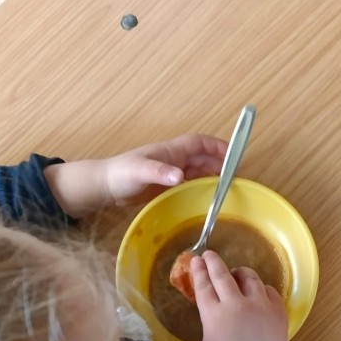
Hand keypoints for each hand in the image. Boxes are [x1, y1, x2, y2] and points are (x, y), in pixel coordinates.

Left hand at [104, 133, 227, 204]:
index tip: (233, 154)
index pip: (199, 143)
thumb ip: (160, 172)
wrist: (105, 187)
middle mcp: (173, 159)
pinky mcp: (165, 186)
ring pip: (197, 171)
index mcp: (171, 151)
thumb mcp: (141, 171)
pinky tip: (205, 198)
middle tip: (234, 178)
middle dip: (219, 163)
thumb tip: (181, 176)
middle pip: (202, 157)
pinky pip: (188, 184)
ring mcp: (170, 173)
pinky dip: (199, 188)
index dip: (217, 146)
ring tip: (225, 189)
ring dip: (211, 177)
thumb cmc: (121, 174)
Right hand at [191, 251, 287, 340]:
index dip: (199, 270)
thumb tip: (215, 301)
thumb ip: (211, 316)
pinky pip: (268, 290)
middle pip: (222, 275)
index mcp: (214, 314)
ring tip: (236, 275)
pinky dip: (259, 290)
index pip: (204, 285)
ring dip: (239, 273)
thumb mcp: (209, 338)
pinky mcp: (277, 309)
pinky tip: (256, 295)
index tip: (196, 260)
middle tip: (209, 255)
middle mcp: (236, 304)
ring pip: (249, 277)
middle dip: (213, 262)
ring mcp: (259, 305)